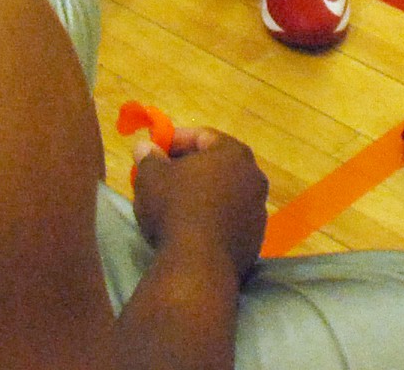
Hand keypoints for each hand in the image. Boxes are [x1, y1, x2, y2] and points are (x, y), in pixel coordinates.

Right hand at [130, 126, 266, 284]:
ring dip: (203, 194)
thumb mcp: (151, 178)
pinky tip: (191, 229)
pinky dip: (213, 218)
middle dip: (190, 167)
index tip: (155, 150)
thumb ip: (149, 158)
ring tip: (175, 204)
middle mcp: (254, 177)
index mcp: (233, 153)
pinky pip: (230, 219)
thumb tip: (145, 148)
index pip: (203, 136)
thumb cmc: (175, 209)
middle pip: (217, 164)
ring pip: (225, 193)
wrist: (198, 267)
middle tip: (163, 175)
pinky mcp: (255, 239)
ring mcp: (258, 210)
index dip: (175, 140)